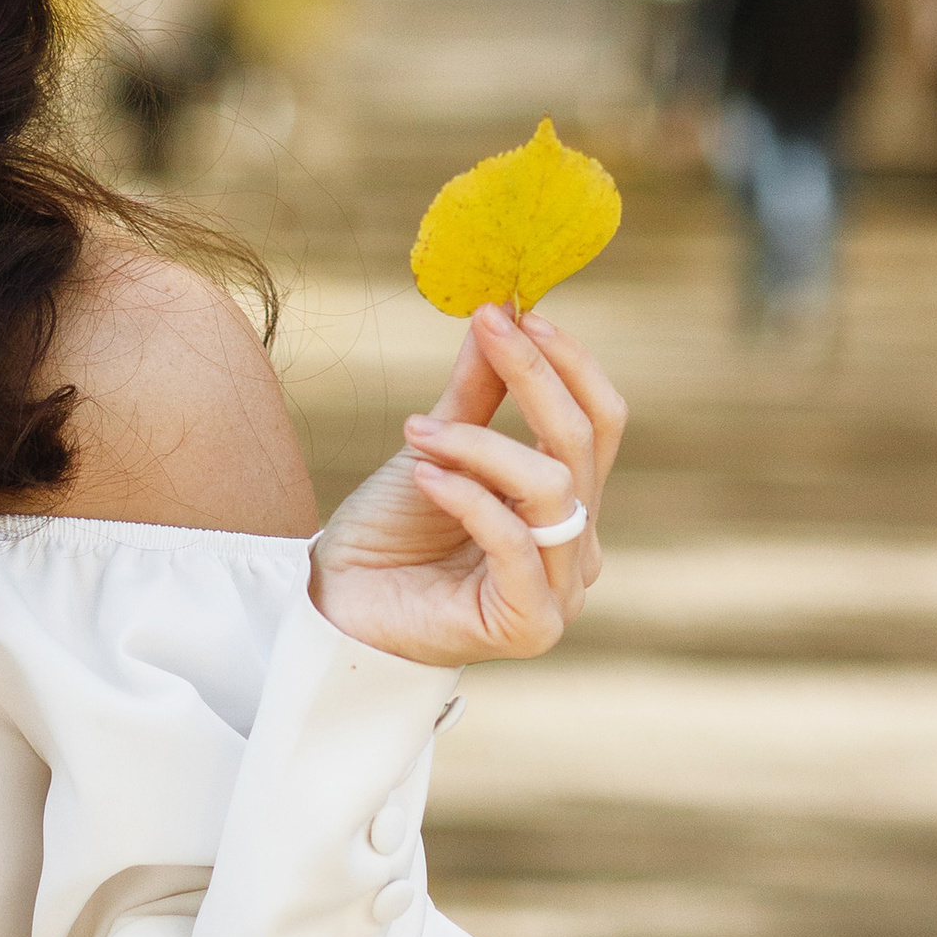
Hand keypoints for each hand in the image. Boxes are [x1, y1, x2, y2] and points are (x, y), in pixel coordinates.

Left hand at [309, 303, 625, 667]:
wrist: (336, 606)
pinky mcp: (529, 624)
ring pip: (553, 487)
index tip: (518, 314)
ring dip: (481, 444)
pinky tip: (424, 475)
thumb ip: (476, 394)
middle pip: (582, 445)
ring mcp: (560, 591)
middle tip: (489, 329)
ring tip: (417, 434)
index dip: (568, 364)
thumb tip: (500, 313)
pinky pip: (515, 540)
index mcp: (570, 506)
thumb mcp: (437, 448)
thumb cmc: (389, 533)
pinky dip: (469, 496)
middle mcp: (578, 549)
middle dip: (534, 377)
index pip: (600, 423)